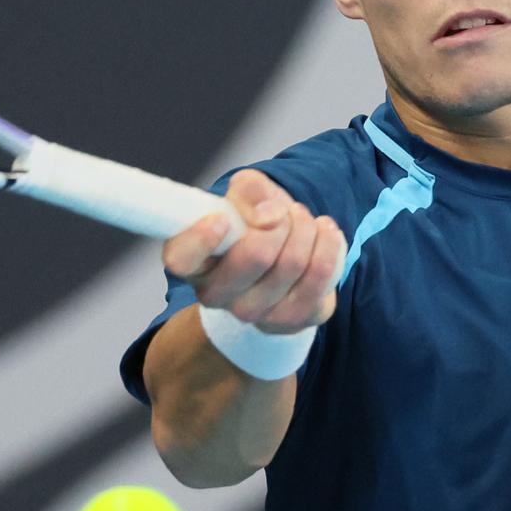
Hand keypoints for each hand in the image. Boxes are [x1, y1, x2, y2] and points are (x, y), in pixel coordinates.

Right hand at [162, 169, 343, 334]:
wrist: (278, 269)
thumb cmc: (252, 228)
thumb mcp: (244, 197)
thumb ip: (249, 190)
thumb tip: (268, 213)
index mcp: (194, 261)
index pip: (180, 258)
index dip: (201, 239)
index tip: (222, 218)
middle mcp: (216, 294)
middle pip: (257, 253)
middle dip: (282, 219)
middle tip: (283, 212)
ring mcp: (254, 314)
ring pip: (294, 262)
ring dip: (307, 228)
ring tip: (303, 221)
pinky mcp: (292, 320)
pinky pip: (322, 276)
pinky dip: (330, 244)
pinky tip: (324, 234)